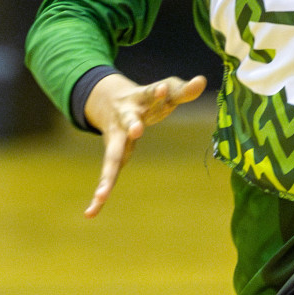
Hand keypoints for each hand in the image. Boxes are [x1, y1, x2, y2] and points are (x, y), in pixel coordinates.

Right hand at [82, 72, 206, 217]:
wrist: (113, 100)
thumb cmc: (149, 99)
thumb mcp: (167, 92)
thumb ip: (183, 90)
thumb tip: (202, 81)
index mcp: (142, 100)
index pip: (152, 93)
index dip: (159, 92)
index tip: (163, 88)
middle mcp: (126, 118)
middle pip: (129, 122)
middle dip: (132, 125)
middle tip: (137, 130)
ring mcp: (118, 138)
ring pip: (113, 156)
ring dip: (108, 176)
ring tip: (101, 195)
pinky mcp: (114, 154)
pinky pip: (108, 176)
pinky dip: (100, 195)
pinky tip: (91, 213)